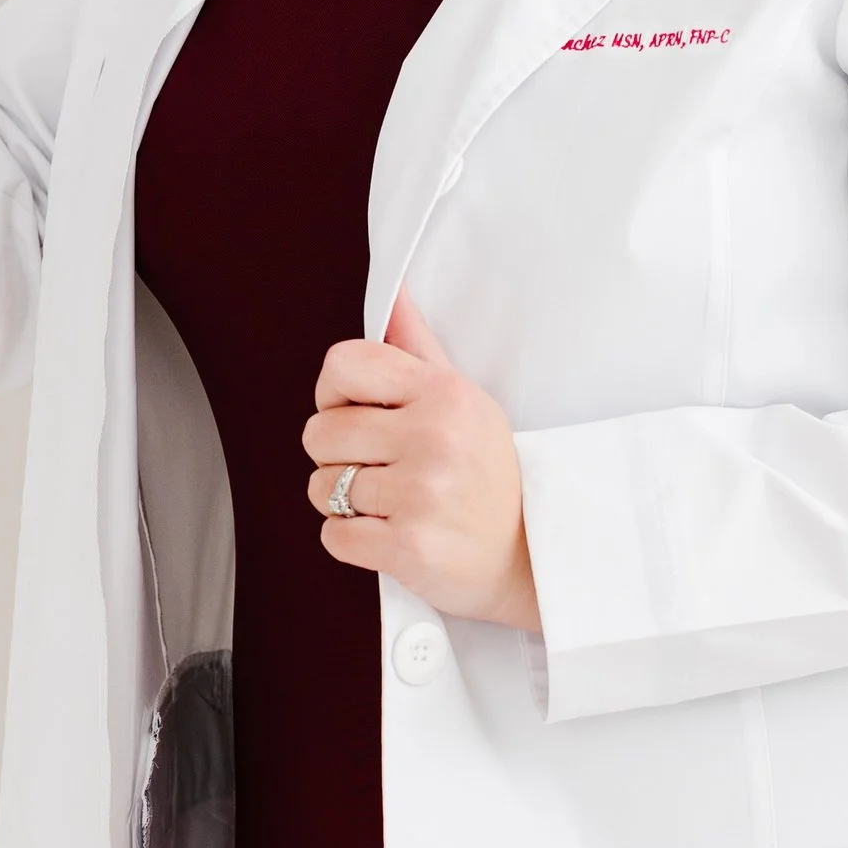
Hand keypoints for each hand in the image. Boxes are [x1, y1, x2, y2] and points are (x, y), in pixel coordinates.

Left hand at [302, 297, 540, 632]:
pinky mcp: (408, 546)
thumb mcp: (464, 400)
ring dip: (342, 502)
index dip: (334, 394)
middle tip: (380, 469)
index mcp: (444, 392)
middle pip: (319, 432)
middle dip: (337, 455)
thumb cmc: (486, 474)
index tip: (357, 414)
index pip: (342, 364)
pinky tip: (389, 533)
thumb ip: (417, 348)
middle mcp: (435, 437)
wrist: (528, 554)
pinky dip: (352, 540)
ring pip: (320, 486)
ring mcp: (422, 494)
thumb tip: (393, 294)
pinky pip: (333, 536)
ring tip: (390, 503)